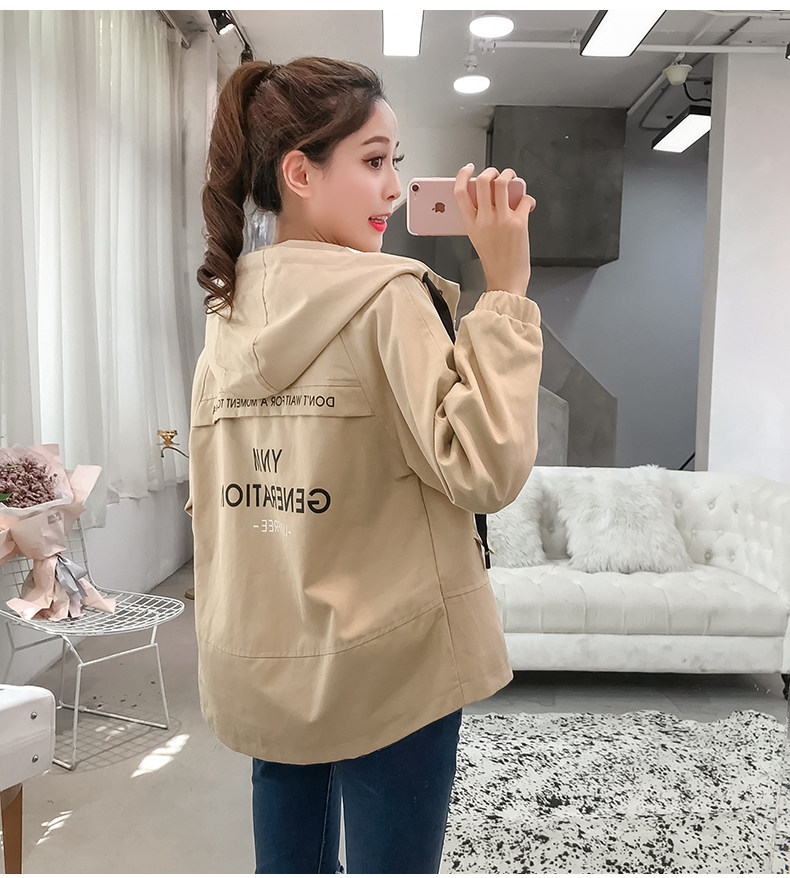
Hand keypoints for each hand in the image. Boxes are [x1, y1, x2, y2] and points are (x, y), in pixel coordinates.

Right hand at [453, 163, 535, 296]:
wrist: (506, 279)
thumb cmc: (494, 261)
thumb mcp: (478, 238)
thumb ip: (480, 217)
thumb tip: (490, 196)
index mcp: (471, 224)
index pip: (460, 193)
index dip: (462, 175)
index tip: (468, 169)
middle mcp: (485, 219)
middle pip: (483, 181)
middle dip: (491, 171)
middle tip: (497, 174)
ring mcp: (502, 220)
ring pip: (503, 183)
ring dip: (509, 175)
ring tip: (512, 179)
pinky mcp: (519, 222)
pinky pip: (524, 199)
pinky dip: (527, 198)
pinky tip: (526, 204)